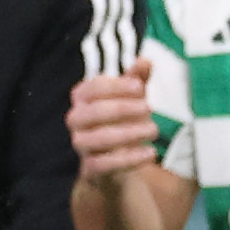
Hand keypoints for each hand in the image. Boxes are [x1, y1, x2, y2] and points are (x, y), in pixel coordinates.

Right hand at [69, 60, 160, 181]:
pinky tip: (150, 153)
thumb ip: (137, 79)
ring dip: (130, 133)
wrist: (117, 160)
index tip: (140, 87)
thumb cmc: (123, 120)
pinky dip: (129, 159)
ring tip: (154, 130)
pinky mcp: (89, 168)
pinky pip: (104, 164)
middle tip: (149, 108)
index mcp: (82, 98)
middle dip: (123, 109)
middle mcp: (76, 119)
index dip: (116, 86)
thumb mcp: (132, 97)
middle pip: (94, 112)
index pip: (93, 87)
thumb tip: (144, 61)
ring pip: (99, 138)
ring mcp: (80, 144)